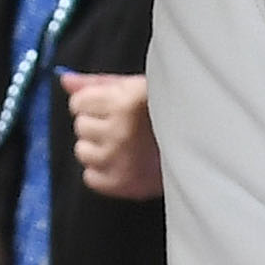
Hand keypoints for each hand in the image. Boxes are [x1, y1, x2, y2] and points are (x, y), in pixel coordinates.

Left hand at [65, 69, 162, 201]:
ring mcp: (120, 161)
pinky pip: (90, 178)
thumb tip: (65, 80)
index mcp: (124, 104)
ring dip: (98, 148)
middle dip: (97, 125)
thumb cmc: (168, 112)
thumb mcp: (135, 87)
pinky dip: (102, 172)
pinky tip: (121, 163)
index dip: (93, 103)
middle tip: (123, 128)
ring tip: (123, 145)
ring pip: (82, 152)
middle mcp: (119, 132)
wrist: (199, 144)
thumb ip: (97, 83)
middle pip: (80, 127)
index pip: (78, 103)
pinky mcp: (123, 184)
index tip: (111, 108)